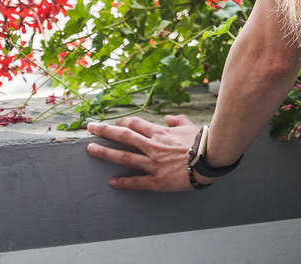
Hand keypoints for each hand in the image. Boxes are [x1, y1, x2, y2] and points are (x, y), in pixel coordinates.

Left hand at [85, 114, 210, 191]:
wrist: (210, 160)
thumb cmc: (201, 141)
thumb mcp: (189, 125)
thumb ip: (176, 120)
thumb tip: (167, 118)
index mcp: (160, 133)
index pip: (135, 124)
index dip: (121, 122)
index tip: (112, 123)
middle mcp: (152, 146)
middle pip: (123, 136)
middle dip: (105, 131)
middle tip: (90, 128)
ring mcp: (152, 164)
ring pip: (124, 157)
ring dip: (105, 153)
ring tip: (91, 150)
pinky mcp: (156, 180)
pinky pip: (136, 181)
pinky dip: (123, 182)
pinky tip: (112, 182)